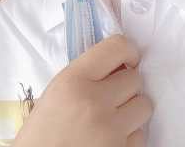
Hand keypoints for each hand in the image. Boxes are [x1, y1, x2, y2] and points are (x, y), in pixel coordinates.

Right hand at [13, 35, 152, 146]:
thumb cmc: (40, 136)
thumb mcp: (54, 95)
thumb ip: (84, 76)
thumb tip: (119, 66)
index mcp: (72, 81)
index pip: (116, 47)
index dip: (127, 52)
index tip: (127, 61)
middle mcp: (94, 101)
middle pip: (135, 78)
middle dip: (126, 86)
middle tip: (112, 97)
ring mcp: (110, 130)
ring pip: (144, 105)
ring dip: (132, 110)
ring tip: (112, 119)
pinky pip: (141, 134)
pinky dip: (131, 136)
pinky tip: (112, 138)